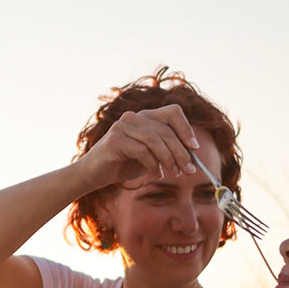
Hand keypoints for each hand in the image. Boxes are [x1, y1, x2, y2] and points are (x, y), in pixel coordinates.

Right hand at [77, 105, 200, 189]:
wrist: (93, 175)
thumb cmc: (123, 165)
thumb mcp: (149, 157)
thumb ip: (166, 151)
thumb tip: (191, 157)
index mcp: (144, 117)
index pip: (173, 112)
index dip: (186, 128)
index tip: (195, 148)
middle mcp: (134, 117)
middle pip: (166, 130)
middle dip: (181, 152)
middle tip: (189, 170)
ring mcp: (122, 126)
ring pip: (154, 139)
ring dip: (169, 158)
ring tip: (175, 173)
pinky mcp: (114, 140)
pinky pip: (141, 150)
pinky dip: (152, 163)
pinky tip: (155, 174)